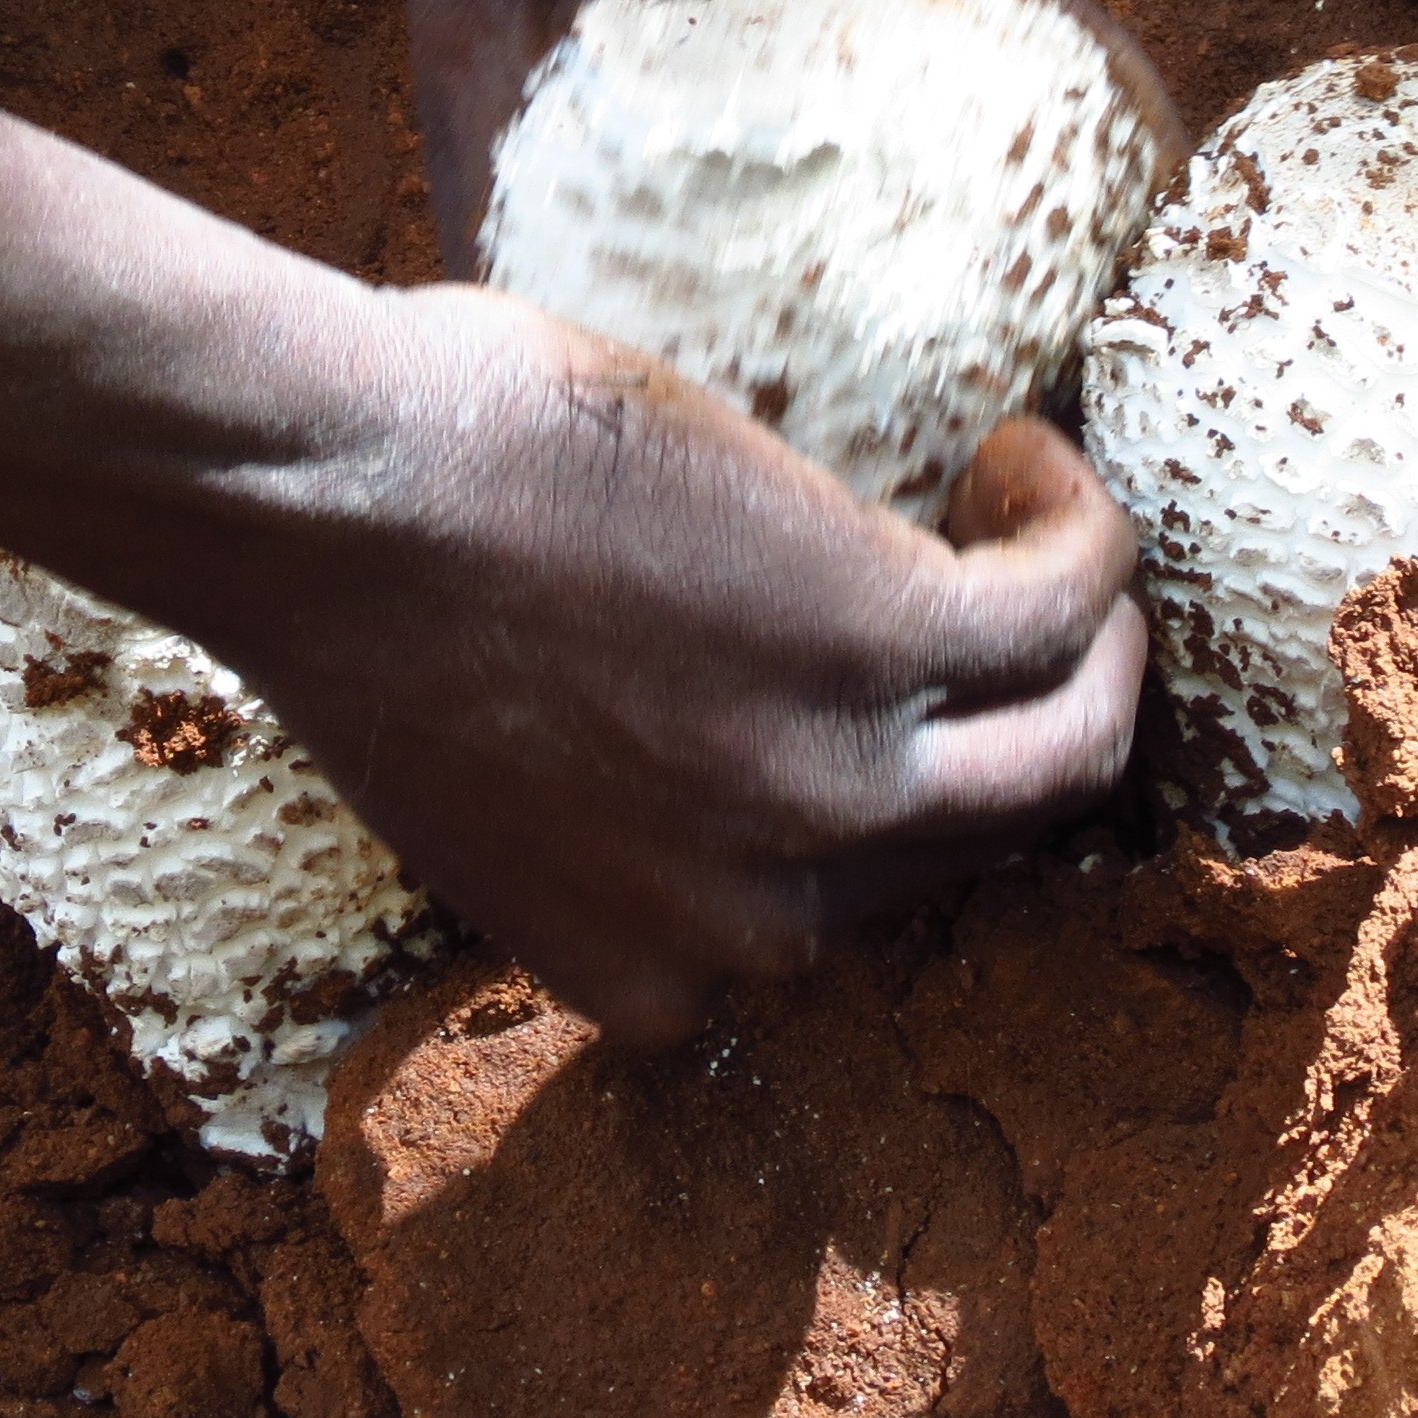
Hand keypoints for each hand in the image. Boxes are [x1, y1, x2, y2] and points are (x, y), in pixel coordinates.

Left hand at [133, 282, 1144, 1046]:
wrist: (323, 495)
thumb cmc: (358, 578)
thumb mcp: (488, 778)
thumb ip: (602, 816)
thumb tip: (668, 739)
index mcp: (650, 965)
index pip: (845, 912)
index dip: (896, 785)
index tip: (891, 684)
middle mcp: (761, 917)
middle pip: (983, 838)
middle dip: (1030, 723)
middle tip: (1020, 605)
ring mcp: (832, 787)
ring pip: (1065, 748)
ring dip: (1094, 638)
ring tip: (1043, 525)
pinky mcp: (879, 637)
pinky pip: (1061, 604)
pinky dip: (1076, 529)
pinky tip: (1020, 451)